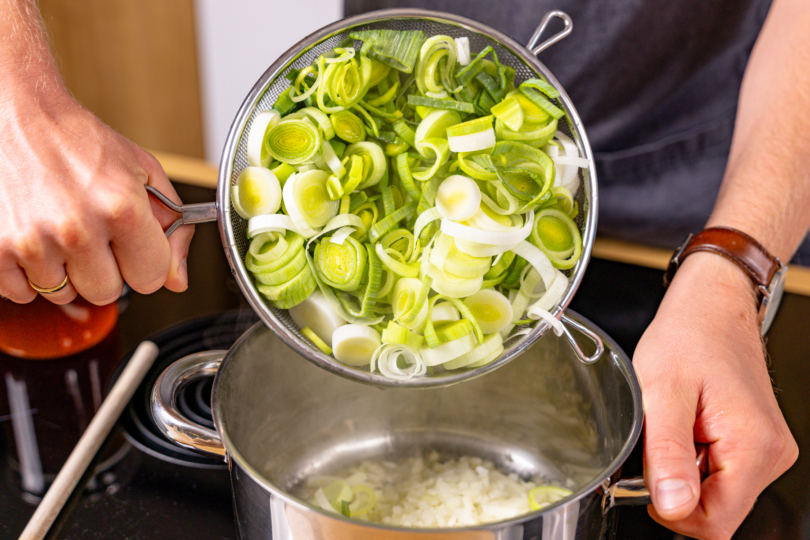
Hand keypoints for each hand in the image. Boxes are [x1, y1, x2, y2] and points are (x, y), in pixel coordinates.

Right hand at [0, 83, 194, 304]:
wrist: (17, 114)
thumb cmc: (79, 141)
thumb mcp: (142, 173)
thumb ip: (171, 228)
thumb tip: (177, 280)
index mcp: (121, 208)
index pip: (151, 278)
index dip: (144, 263)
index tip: (132, 247)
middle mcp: (78, 228)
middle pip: (107, 292)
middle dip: (104, 269)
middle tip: (92, 234)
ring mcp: (33, 241)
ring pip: (64, 294)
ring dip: (64, 270)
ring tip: (59, 229)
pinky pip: (21, 293)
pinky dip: (27, 272)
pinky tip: (33, 238)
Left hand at [633, 252, 797, 538]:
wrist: (711, 306)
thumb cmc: (688, 337)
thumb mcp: (661, 391)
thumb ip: (667, 453)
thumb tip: (672, 507)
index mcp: (753, 446)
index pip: (714, 523)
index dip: (670, 510)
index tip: (647, 476)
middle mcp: (771, 455)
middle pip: (716, 511)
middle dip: (675, 485)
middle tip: (659, 439)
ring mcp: (767, 451)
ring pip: (716, 494)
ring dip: (683, 470)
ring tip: (674, 425)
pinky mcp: (756, 444)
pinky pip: (720, 474)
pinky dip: (693, 459)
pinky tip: (686, 425)